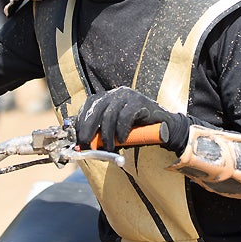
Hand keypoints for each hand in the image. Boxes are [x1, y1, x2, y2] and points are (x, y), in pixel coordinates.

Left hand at [75, 86, 190, 153]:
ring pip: (109, 115)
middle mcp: (115, 93)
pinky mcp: (139, 102)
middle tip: (87, 145)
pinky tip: (123, 139)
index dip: (81, 122)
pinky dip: (121, 130)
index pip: (88, 105)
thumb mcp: (114, 133)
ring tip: (109, 148)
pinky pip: (125, 116)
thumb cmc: (135, 131)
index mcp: (107, 97)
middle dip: (88, 129)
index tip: (78, 139)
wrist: (162, 128)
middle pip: (96, 109)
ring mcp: (128, 95)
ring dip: (107, 135)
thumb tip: (81, 146)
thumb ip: (100, 135)